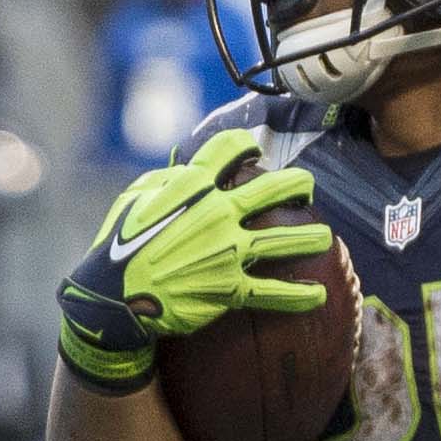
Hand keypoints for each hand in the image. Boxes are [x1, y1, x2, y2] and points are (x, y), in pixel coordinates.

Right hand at [56, 129, 333, 393]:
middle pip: (272, 189)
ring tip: (325, 238)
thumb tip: (187, 172)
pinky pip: (273, 292)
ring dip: (310, 238)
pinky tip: (319, 295)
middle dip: (297, 184)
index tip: (253, 149)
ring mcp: (227, 251)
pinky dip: (299, 296)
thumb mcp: (135, 198)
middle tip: (306, 189)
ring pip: (282, 239)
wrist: (115, 294)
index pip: (227, 150)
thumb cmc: (120, 243)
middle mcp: (217, 214)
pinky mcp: (230, 288)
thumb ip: (167, 181)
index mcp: (192, 187)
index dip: (244, 144)